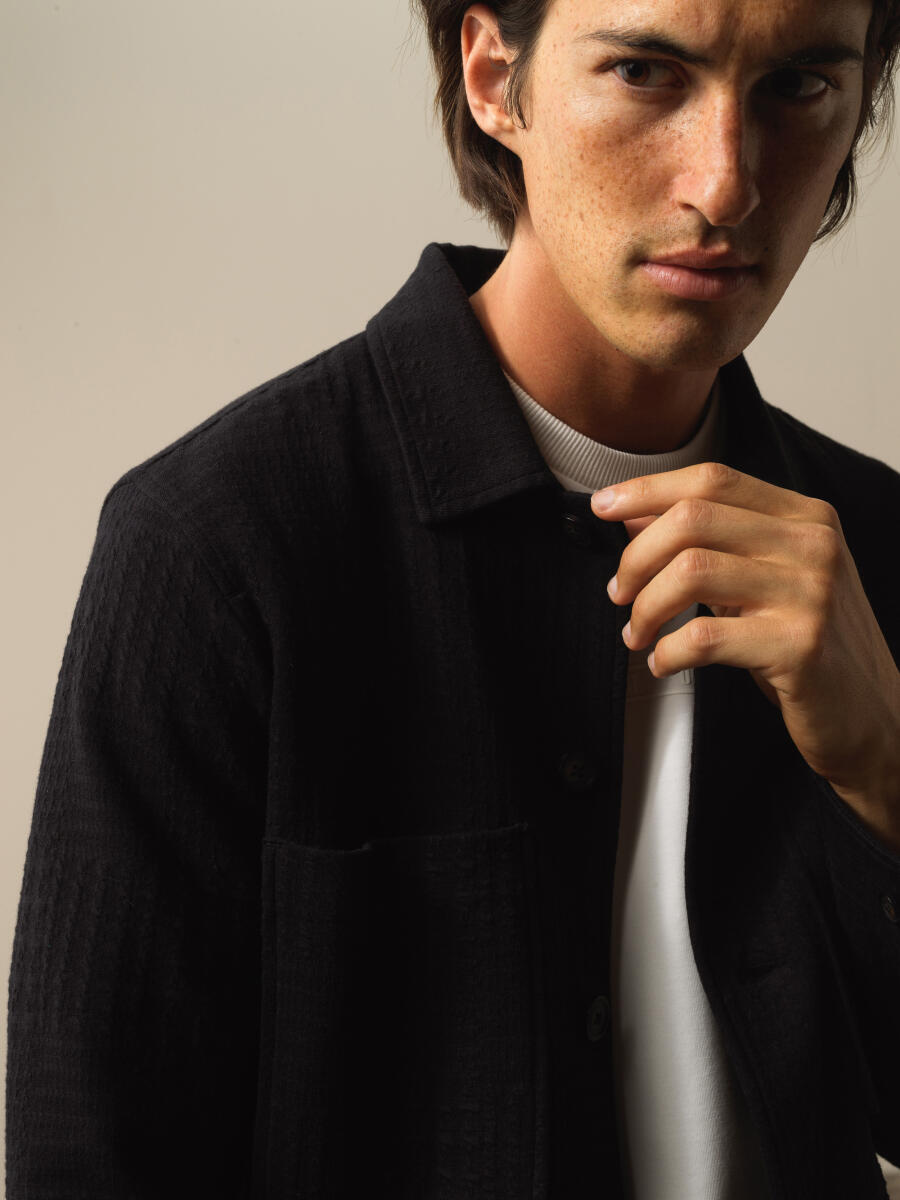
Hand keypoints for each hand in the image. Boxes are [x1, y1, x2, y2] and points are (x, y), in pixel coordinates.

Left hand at [590, 462, 899, 845]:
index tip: (603, 506)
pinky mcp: (800, 645)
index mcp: (806, 518)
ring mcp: (811, 593)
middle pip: (693, 519)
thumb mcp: (765, 580)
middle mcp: (814, 544)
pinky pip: (704, 636)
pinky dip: (668, 651)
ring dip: (646, 607)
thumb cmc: (810, 646)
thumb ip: (711, 543)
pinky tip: (664, 662)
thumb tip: (633, 515)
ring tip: (638, 633)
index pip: (713, 480)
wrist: (873, 717)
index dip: (647, 490)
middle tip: (619, 593)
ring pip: (691, 572)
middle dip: (636, 557)